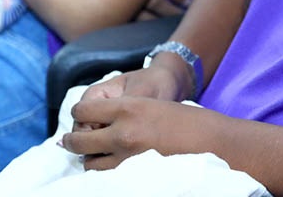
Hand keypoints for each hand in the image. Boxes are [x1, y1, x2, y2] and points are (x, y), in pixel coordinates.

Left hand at [63, 96, 208, 170]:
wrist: (211, 141)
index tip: (80, 118)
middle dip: (72, 141)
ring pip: (90, 165)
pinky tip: (109, 168)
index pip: (82, 110)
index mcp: (127, 107)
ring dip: (89, 160)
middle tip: (71, 141)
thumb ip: (123, 112)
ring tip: (95, 156)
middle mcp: (123, 132)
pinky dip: (104, 174)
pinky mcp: (136, 176)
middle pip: (79, 141)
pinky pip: (107, 178)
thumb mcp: (149, 105)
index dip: (78, 114)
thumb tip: (97, 120)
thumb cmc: (184, 120)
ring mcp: (127, 158)